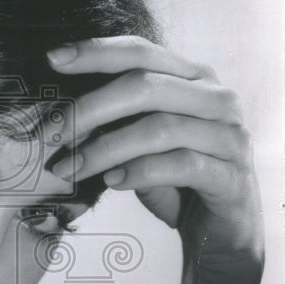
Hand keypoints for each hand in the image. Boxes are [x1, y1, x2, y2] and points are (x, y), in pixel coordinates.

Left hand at [47, 36, 263, 278]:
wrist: (220, 232)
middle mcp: (217, 98)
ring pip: (159, 128)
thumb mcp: (140, 146)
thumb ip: (116, 123)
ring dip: (105, 149)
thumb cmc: (176, 182)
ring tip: (72, 168)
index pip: (141, 52)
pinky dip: (139, 173)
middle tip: (54, 133)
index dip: (96, 52)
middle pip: (146, 86)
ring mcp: (229, 135)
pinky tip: (113, 182)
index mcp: (194, 79)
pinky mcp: (231, 175)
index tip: (53, 58)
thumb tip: (62, 117)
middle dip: (91, 108)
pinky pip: (180, 165)